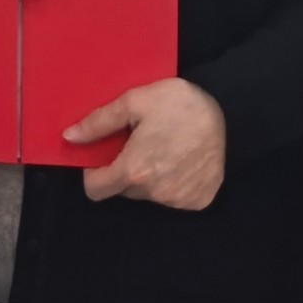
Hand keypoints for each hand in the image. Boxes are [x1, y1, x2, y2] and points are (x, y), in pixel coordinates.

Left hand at [69, 79, 224, 209]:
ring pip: (148, 194)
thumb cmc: (179, 103)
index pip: (96, 191)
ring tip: (163, 148)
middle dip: (123, 171)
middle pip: (122, 191)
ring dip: (149, 177)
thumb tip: (69, 137)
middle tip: (138, 144)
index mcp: (134, 170)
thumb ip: (99, 122)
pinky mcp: (198, 201)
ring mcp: (178, 200)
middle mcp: (155, 192)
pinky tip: (182, 160)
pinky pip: (174, 198)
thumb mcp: (134, 101)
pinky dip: (172, 183)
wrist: (233, 113)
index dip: (94, 174)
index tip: (104, 156)